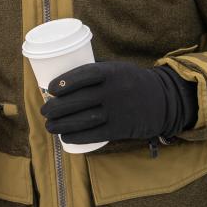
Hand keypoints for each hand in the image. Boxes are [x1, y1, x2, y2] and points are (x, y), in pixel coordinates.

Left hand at [40, 62, 196, 143]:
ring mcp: (118, 111)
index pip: (84, 75)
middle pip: (79, 100)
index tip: (50, 89)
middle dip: (56, 107)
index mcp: (111, 72)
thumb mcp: (116, 68)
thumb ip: (94, 71)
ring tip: (49, 126)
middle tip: (44, 111)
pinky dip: (77, 137)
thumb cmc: (130, 81)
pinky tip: (65, 137)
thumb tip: (61, 77)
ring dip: (62, 124)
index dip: (65, 82)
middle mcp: (114, 91)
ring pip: (84, 119)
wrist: (162, 101)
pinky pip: (96, 134)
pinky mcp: (121, 128)